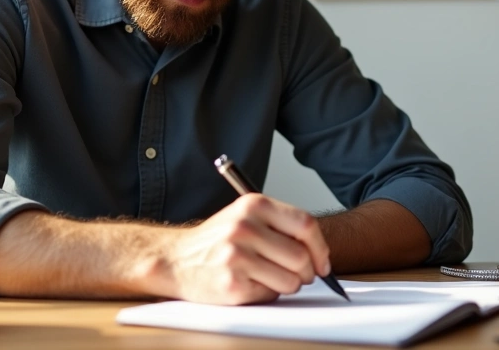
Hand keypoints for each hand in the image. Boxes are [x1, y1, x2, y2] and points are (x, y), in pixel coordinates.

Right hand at [161, 194, 331, 304]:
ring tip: (271, 278)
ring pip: (291, 280)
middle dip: (307, 272)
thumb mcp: (246, 217)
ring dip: (288, 285)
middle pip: (301, 256)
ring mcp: (237, 255)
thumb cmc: (217, 240)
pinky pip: (270, 295)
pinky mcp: (231, 283)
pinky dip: (268, 294)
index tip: (323, 263)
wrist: (176, 259)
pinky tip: (251, 284)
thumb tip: (320, 253)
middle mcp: (245, 227)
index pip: (305, 225)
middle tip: (300, 276)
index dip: (320, 248)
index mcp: (254, 204)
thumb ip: (281, 226)